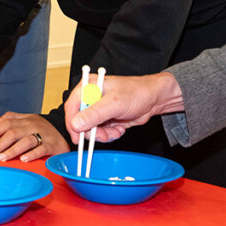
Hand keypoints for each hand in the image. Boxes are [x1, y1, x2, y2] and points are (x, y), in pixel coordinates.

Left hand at [0, 113, 66, 161]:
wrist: (66, 133)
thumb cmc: (44, 129)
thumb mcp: (29, 119)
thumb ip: (13, 118)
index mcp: (26, 120)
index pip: (8, 123)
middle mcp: (33, 126)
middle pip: (13, 132)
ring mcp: (43, 135)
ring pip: (25, 141)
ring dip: (12, 150)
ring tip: (2, 158)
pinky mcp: (52, 146)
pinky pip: (41, 149)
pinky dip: (32, 154)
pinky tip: (23, 159)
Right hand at [65, 71, 180, 144]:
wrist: (154, 98)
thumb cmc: (136, 92)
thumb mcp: (114, 104)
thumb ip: (94, 114)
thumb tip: (75, 124)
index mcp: (88, 87)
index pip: (72, 106)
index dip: (72, 123)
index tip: (77, 138)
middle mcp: (91, 97)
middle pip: (80, 121)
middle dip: (92, 131)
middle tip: (104, 134)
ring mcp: (98, 109)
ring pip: (91, 129)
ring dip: (103, 134)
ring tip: (116, 131)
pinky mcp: (106, 118)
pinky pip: (101, 132)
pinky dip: (110, 134)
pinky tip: (119, 129)